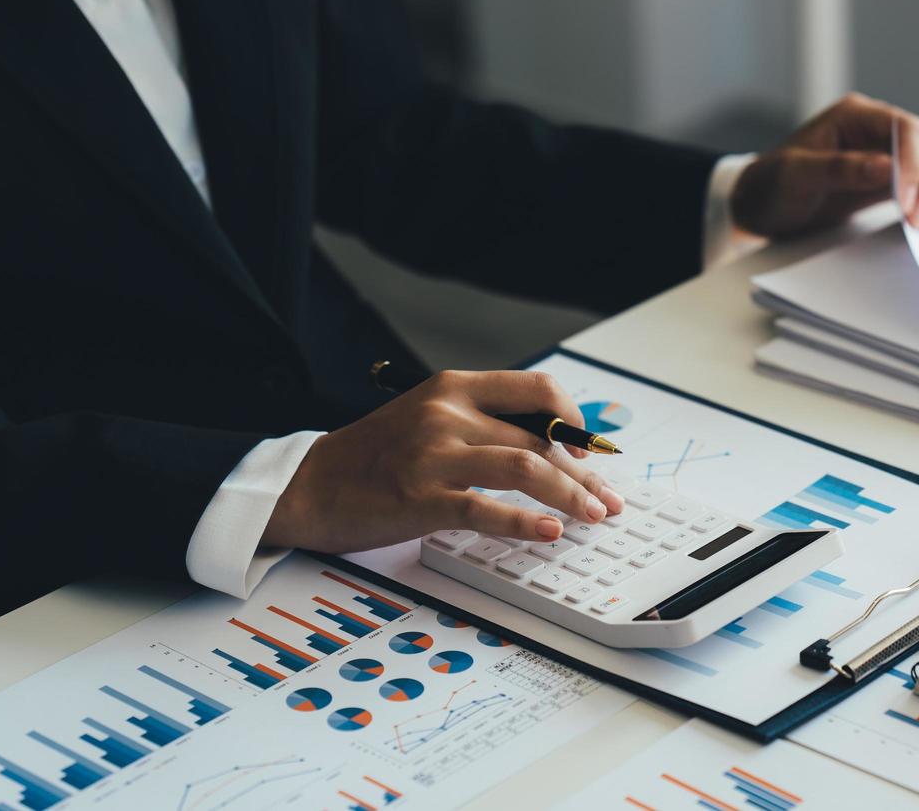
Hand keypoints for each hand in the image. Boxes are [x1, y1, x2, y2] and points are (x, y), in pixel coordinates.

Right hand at [261, 370, 625, 551]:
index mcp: (455, 386)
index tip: (592, 451)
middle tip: (609, 499)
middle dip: (585, 473)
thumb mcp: (430, 417)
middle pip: (541, 438)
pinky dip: (526, 522)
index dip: (576, 420)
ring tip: (594, 515)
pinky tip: (551, 531)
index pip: (538, 391)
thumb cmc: (376, 456)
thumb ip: (483, 423)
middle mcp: (448, 412)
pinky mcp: (420, 496)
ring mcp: (434, 453)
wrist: (309, 485)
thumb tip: (552, 447)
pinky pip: (486, 509)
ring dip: (571, 494)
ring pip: (526, 467)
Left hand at [730, 92, 918, 237]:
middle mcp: (879, 128)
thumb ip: (839, 169)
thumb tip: (887, 167)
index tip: (909, 203)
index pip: (905, 128)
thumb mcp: (796, 177)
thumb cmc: (772, 185)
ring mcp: (891, 152)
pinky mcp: (896, 178)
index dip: (916, 164)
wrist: (762, 205)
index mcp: (855, 115)